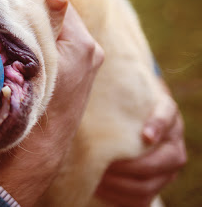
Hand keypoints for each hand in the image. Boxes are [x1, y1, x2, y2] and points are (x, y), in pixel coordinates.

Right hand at [0, 0, 103, 205]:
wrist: (42, 144)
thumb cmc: (36, 101)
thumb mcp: (40, 59)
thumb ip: (50, 25)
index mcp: (85, 44)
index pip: (62, 5)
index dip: (39, 2)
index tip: (20, 4)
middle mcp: (92, 51)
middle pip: (63, 19)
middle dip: (42, 17)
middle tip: (18, 18)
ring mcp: (88, 63)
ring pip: (62, 33)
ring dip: (43, 32)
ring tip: (22, 37)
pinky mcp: (80, 73)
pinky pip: (64, 47)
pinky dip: (49, 45)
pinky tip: (31, 53)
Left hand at [96, 82, 186, 206]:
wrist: (129, 122)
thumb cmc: (119, 105)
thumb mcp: (120, 94)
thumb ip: (111, 86)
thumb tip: (85, 65)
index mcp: (165, 112)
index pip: (167, 115)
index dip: (159, 125)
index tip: (145, 135)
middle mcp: (172, 141)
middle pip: (164, 160)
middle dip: (133, 166)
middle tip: (106, 163)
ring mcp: (167, 165)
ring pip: (152, 183)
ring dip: (123, 184)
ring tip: (98, 176)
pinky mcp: (155, 183)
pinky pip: (142, 198)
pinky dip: (121, 196)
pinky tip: (100, 187)